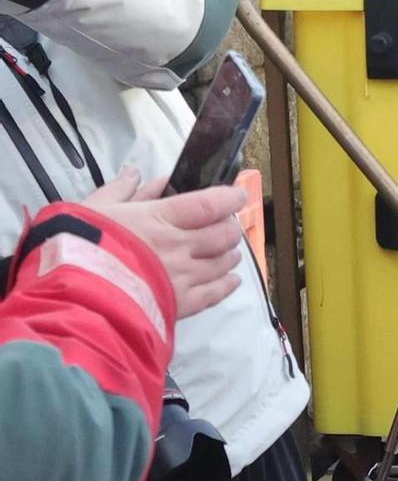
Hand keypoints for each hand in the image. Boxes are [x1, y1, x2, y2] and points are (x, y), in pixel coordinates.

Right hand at [84, 168, 246, 318]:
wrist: (76, 295)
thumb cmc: (80, 245)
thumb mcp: (95, 208)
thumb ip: (121, 190)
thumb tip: (138, 174)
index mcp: (161, 219)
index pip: (210, 205)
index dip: (230, 198)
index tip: (238, 195)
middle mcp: (180, 247)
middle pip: (223, 235)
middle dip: (229, 228)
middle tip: (226, 225)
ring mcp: (183, 278)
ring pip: (222, 263)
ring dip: (229, 254)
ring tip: (227, 251)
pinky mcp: (181, 306)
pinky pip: (214, 294)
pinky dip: (227, 284)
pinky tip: (232, 279)